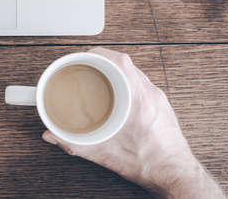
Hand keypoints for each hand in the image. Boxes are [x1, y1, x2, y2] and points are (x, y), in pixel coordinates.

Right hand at [42, 48, 224, 197]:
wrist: (174, 174)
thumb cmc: (147, 164)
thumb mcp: (103, 153)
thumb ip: (74, 144)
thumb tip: (53, 136)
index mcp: (139, 100)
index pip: (121, 62)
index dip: (101, 53)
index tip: (86, 55)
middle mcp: (151, 94)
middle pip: (127, 63)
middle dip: (104, 60)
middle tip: (87, 65)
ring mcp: (158, 98)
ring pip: (135, 72)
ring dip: (116, 70)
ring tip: (99, 76)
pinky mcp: (161, 104)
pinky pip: (142, 82)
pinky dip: (126, 81)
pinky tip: (116, 91)